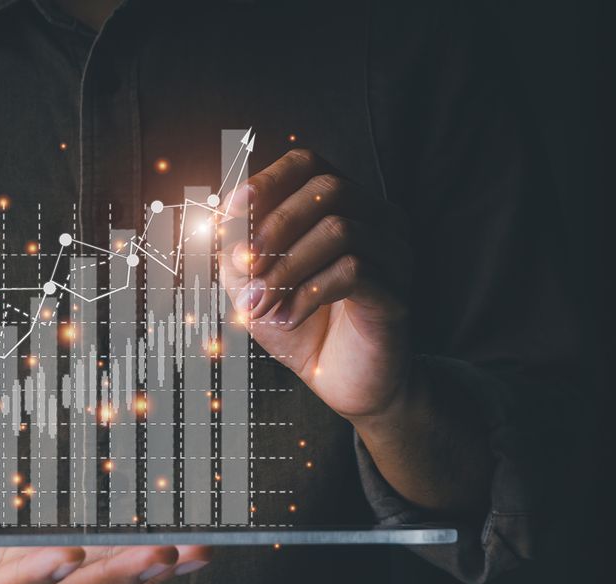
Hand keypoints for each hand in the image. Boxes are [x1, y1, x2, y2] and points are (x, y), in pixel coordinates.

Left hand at [220, 148, 412, 421]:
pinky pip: (353, 271)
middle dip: (276, 226)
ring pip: (340, 230)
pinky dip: (308, 293)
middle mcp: (378, 221)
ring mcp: (395, 255)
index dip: (268, 181)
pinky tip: (287, 317)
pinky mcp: (397, 293)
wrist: (346, 386)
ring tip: (261, 304)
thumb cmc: (304, 329)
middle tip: (244, 267)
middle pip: (329, 189)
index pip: (309, 165)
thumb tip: (218, 217)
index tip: (231, 212)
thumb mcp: (255, 285)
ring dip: (286, 268)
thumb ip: (237, 251)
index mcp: (346, 208)